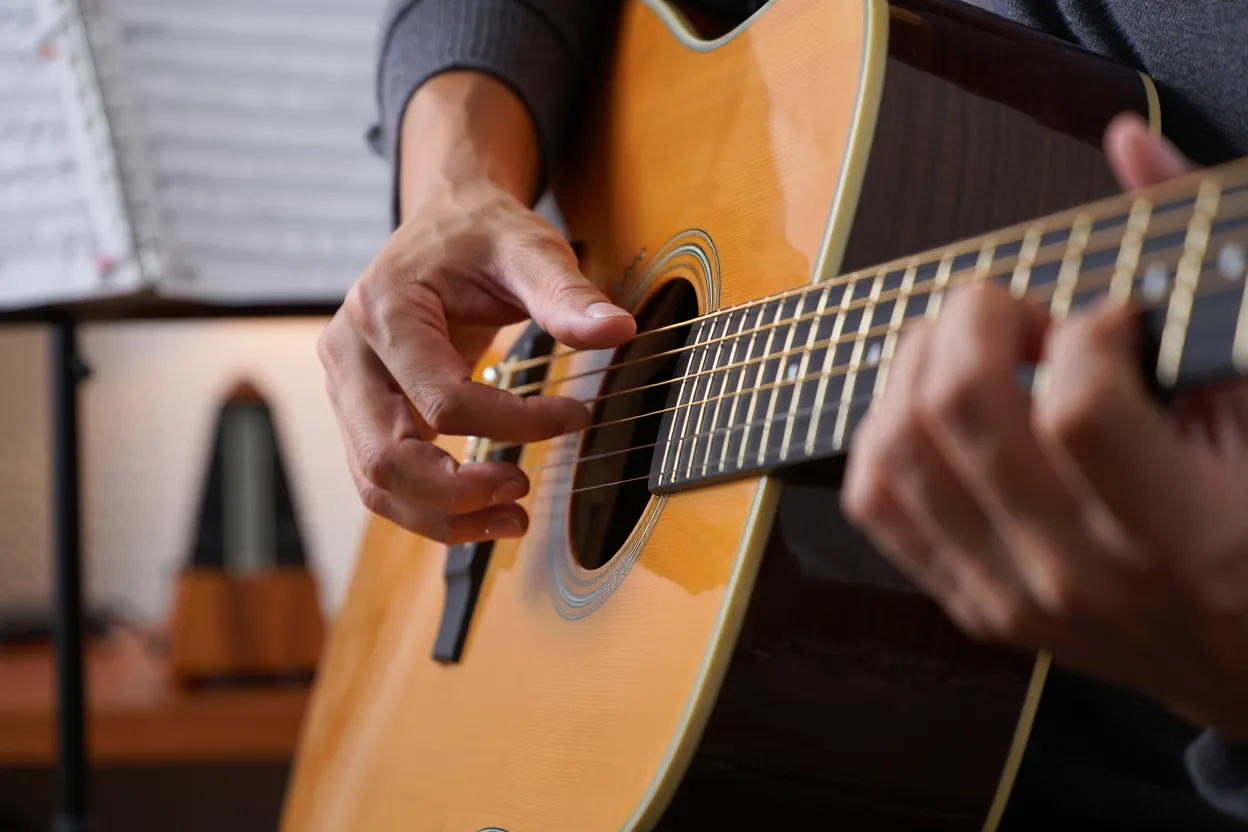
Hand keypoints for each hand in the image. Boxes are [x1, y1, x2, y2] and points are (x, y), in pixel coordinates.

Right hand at [318, 73, 634, 544]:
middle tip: (524, 492)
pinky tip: (483, 510)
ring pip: (374, 483)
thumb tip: (620, 330)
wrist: (444, 220)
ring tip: (512, 519)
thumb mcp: (529, 248)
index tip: (576, 416)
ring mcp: (346, 388)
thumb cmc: (482, 234)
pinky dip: (430, 506)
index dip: (516, 423)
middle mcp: (349, 354)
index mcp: (385, 311)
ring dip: (442, 516)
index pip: (444, 400)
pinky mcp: (360, 411)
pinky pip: (382, 479)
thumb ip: (567, 294)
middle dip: (459, 493)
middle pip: (386, 458)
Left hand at [841, 113, 1247, 739]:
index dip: (1084, 325)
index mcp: (1180, 535)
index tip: (1111, 320)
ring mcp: (1009, 596)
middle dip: (977, 316)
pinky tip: (933, 407)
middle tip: (1018, 312)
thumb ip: (1202, 276)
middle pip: (960, 407)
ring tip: (973, 352)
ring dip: (918, 365)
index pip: (1075, 401)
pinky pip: (874, 500)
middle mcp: (1077, 574)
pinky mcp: (966, 603)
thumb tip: (1128, 145)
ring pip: (897, 449)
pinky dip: (884, 430)